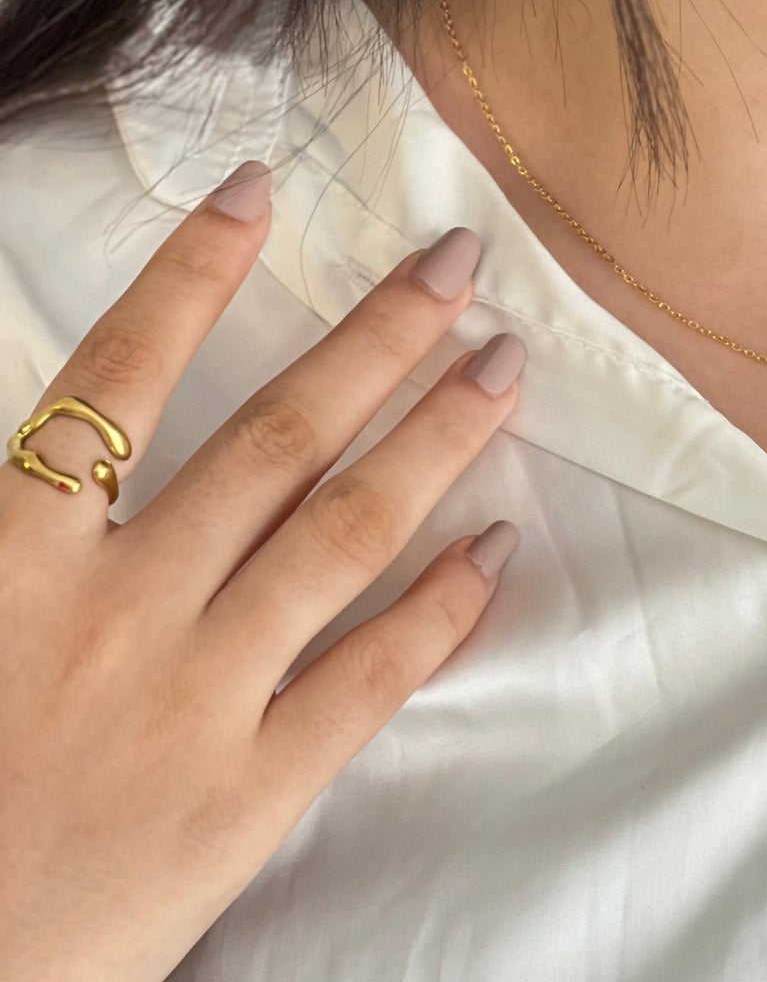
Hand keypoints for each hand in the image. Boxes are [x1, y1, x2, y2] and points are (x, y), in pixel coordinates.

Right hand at [0, 159, 523, 981]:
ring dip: (434, 440)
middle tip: (459, 264)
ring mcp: (195, 698)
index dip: (190, 274)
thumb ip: (17, 521)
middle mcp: (118, 609)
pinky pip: (370, 680)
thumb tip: (69, 430)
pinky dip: (440, 609)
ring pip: (343, 534)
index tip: (263, 189)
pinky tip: (499, 547)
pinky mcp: (251, 792)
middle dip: (374, 337)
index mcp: (14, 560)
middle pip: (274, 437)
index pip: (115, 379)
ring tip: (503, 368)